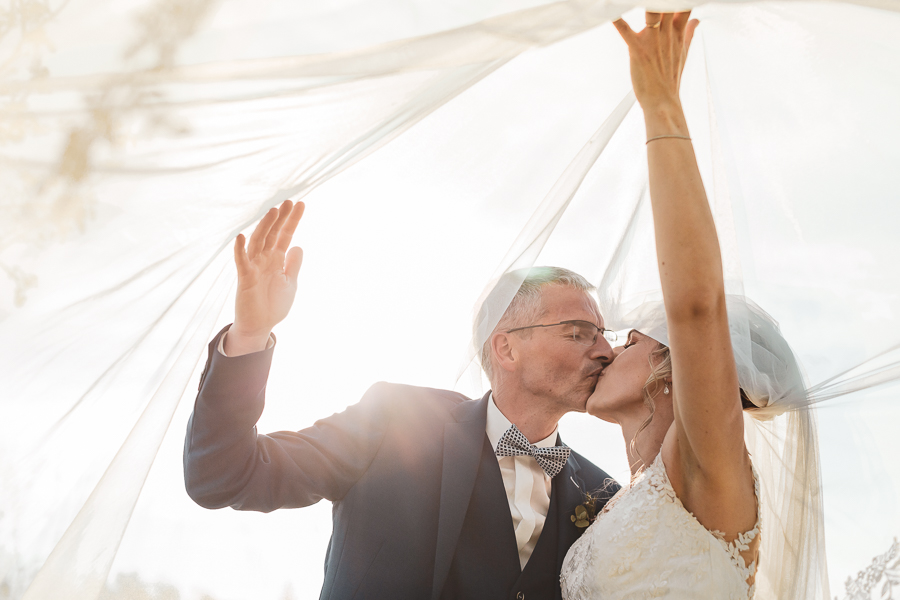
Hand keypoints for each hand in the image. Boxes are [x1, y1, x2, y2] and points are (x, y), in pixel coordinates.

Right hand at [226, 200, 304, 355]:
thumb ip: (293, 265)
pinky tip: (241, 236)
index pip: (285, 235)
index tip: (300, 204)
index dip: (292, 221)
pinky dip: (240, 249)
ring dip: (264, 227)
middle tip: (288, 202)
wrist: (260, 325)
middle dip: (280, 218)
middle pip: (272, 234)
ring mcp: (254, 267)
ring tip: (272, 212)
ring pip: (258, 242)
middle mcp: (264, 259)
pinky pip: (241, 261)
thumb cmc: (273, 305)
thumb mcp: (290, 283)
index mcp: (276, 259)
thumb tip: (298, 246)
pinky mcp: (245, 278)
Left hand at [613, 12, 698, 111]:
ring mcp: (653, 40)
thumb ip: (688, 34)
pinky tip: (609, 8)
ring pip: (651, 10)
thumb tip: (696, 20)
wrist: (662, 101)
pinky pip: (625, 29)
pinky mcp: (638, 49)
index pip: (682, 4)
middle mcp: (667, 32)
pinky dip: (617, 19)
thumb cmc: (669, 78)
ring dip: (646, 1)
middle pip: (667, 3)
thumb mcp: (683, 53)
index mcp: (677, 31)